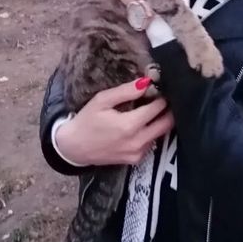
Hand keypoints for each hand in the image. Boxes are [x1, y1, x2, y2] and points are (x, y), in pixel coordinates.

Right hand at [55, 78, 173, 165]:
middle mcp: (137, 142)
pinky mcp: (135, 160)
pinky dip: (152, 132)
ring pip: (161, 134)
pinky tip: (143, 124)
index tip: (162, 89)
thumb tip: (146, 82)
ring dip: (161, 121)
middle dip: (168, 110)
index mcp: (129, 126)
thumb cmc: (86, 121)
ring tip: (153, 109)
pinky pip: (151, 143)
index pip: (157, 108)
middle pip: (167, 124)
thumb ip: (126, 91)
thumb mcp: (102, 100)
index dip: (162, 97)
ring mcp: (138, 153)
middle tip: (165, 99)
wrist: (74, 148)